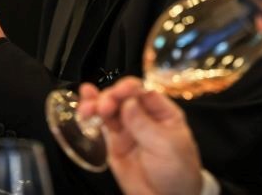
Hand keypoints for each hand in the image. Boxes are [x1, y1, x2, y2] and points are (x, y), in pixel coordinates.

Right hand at [78, 77, 202, 194]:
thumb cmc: (178, 171)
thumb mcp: (166, 146)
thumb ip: (144, 125)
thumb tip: (128, 102)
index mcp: (163, 113)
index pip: (144, 93)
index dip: (130, 89)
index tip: (120, 91)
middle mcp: (144, 116)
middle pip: (123, 98)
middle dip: (111, 97)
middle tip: (104, 106)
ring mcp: (128, 129)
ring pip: (110, 109)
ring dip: (97, 103)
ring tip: (88, 108)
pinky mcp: (114, 142)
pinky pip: (102, 125)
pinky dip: (92, 114)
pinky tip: (83, 106)